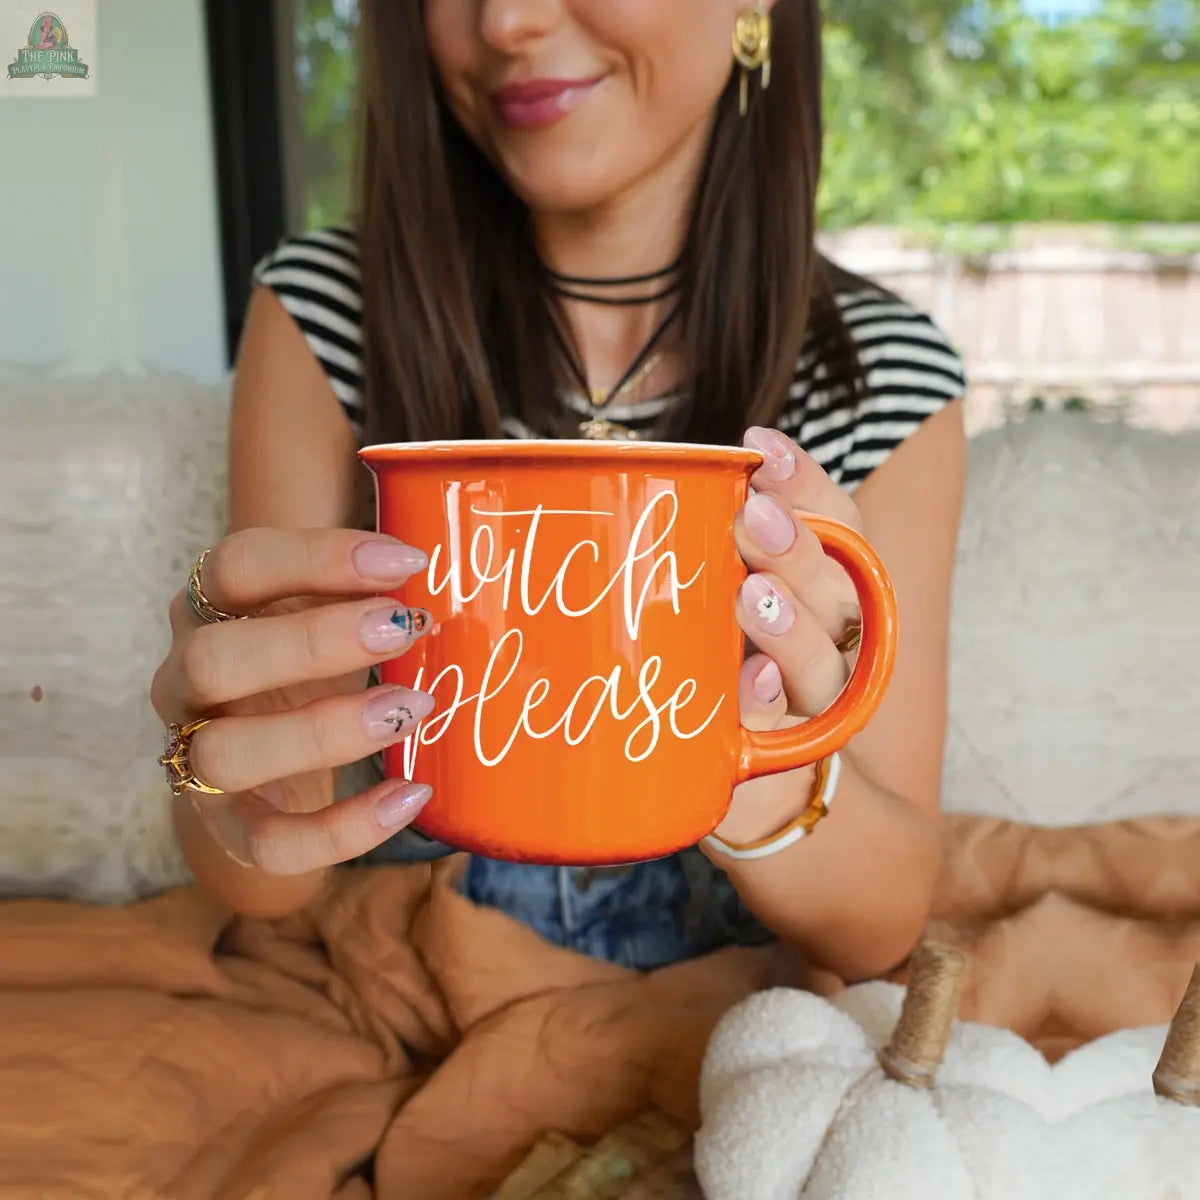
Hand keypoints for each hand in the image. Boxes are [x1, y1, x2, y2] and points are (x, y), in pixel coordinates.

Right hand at [151, 528, 436, 874]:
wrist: (274, 756)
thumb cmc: (313, 660)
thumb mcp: (329, 612)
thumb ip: (364, 591)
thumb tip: (440, 568)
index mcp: (209, 609)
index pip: (235, 567)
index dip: (318, 557)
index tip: (408, 562)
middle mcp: (185, 681)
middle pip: (212, 661)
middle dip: (314, 642)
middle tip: (405, 629)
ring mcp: (194, 757)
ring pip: (225, 755)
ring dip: (326, 732)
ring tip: (414, 709)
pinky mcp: (226, 827)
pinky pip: (269, 844)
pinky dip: (344, 829)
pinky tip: (411, 795)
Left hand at [714, 426, 864, 845]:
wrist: (758, 805)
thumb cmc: (712, 687)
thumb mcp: (703, 616)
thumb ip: (685, 566)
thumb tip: (604, 486)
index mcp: (815, 595)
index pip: (833, 525)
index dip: (806, 484)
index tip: (758, 446)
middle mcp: (827, 647)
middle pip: (836, 586)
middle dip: (796, 546)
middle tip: (751, 516)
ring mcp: (810, 709)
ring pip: (822, 660)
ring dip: (793, 625)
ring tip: (755, 597)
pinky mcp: (780, 762)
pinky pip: (783, 736)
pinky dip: (767, 708)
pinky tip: (756, 685)